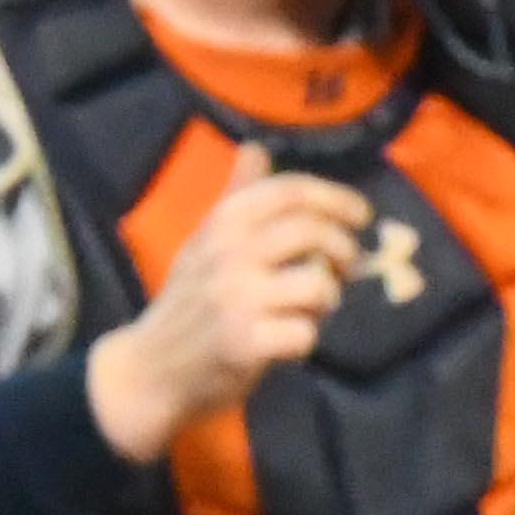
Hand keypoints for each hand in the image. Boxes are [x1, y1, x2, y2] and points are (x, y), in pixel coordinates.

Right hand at [87, 146, 368, 458]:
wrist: (153, 366)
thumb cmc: (190, 301)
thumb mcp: (207, 240)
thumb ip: (238, 197)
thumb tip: (257, 148)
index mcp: (222, 222)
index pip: (290, 192)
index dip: (336, 199)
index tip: (361, 216)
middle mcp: (228, 252)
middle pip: (312, 233)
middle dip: (344, 251)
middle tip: (346, 269)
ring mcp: (236, 298)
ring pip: (318, 286)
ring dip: (326, 302)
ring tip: (307, 310)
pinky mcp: (245, 342)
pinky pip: (306, 334)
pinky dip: (304, 341)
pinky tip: (284, 343)